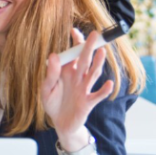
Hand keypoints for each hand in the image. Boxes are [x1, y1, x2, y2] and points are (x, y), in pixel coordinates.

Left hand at [41, 29, 113, 148]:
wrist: (60, 123)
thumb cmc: (53, 103)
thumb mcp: (46, 88)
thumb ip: (50, 73)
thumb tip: (53, 56)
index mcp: (67, 71)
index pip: (73, 54)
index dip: (75, 42)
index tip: (74, 30)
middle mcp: (78, 77)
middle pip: (85, 60)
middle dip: (89, 47)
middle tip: (95, 34)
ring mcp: (84, 89)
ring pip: (93, 74)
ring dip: (98, 63)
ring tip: (102, 52)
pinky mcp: (88, 102)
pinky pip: (97, 95)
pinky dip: (104, 90)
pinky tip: (109, 83)